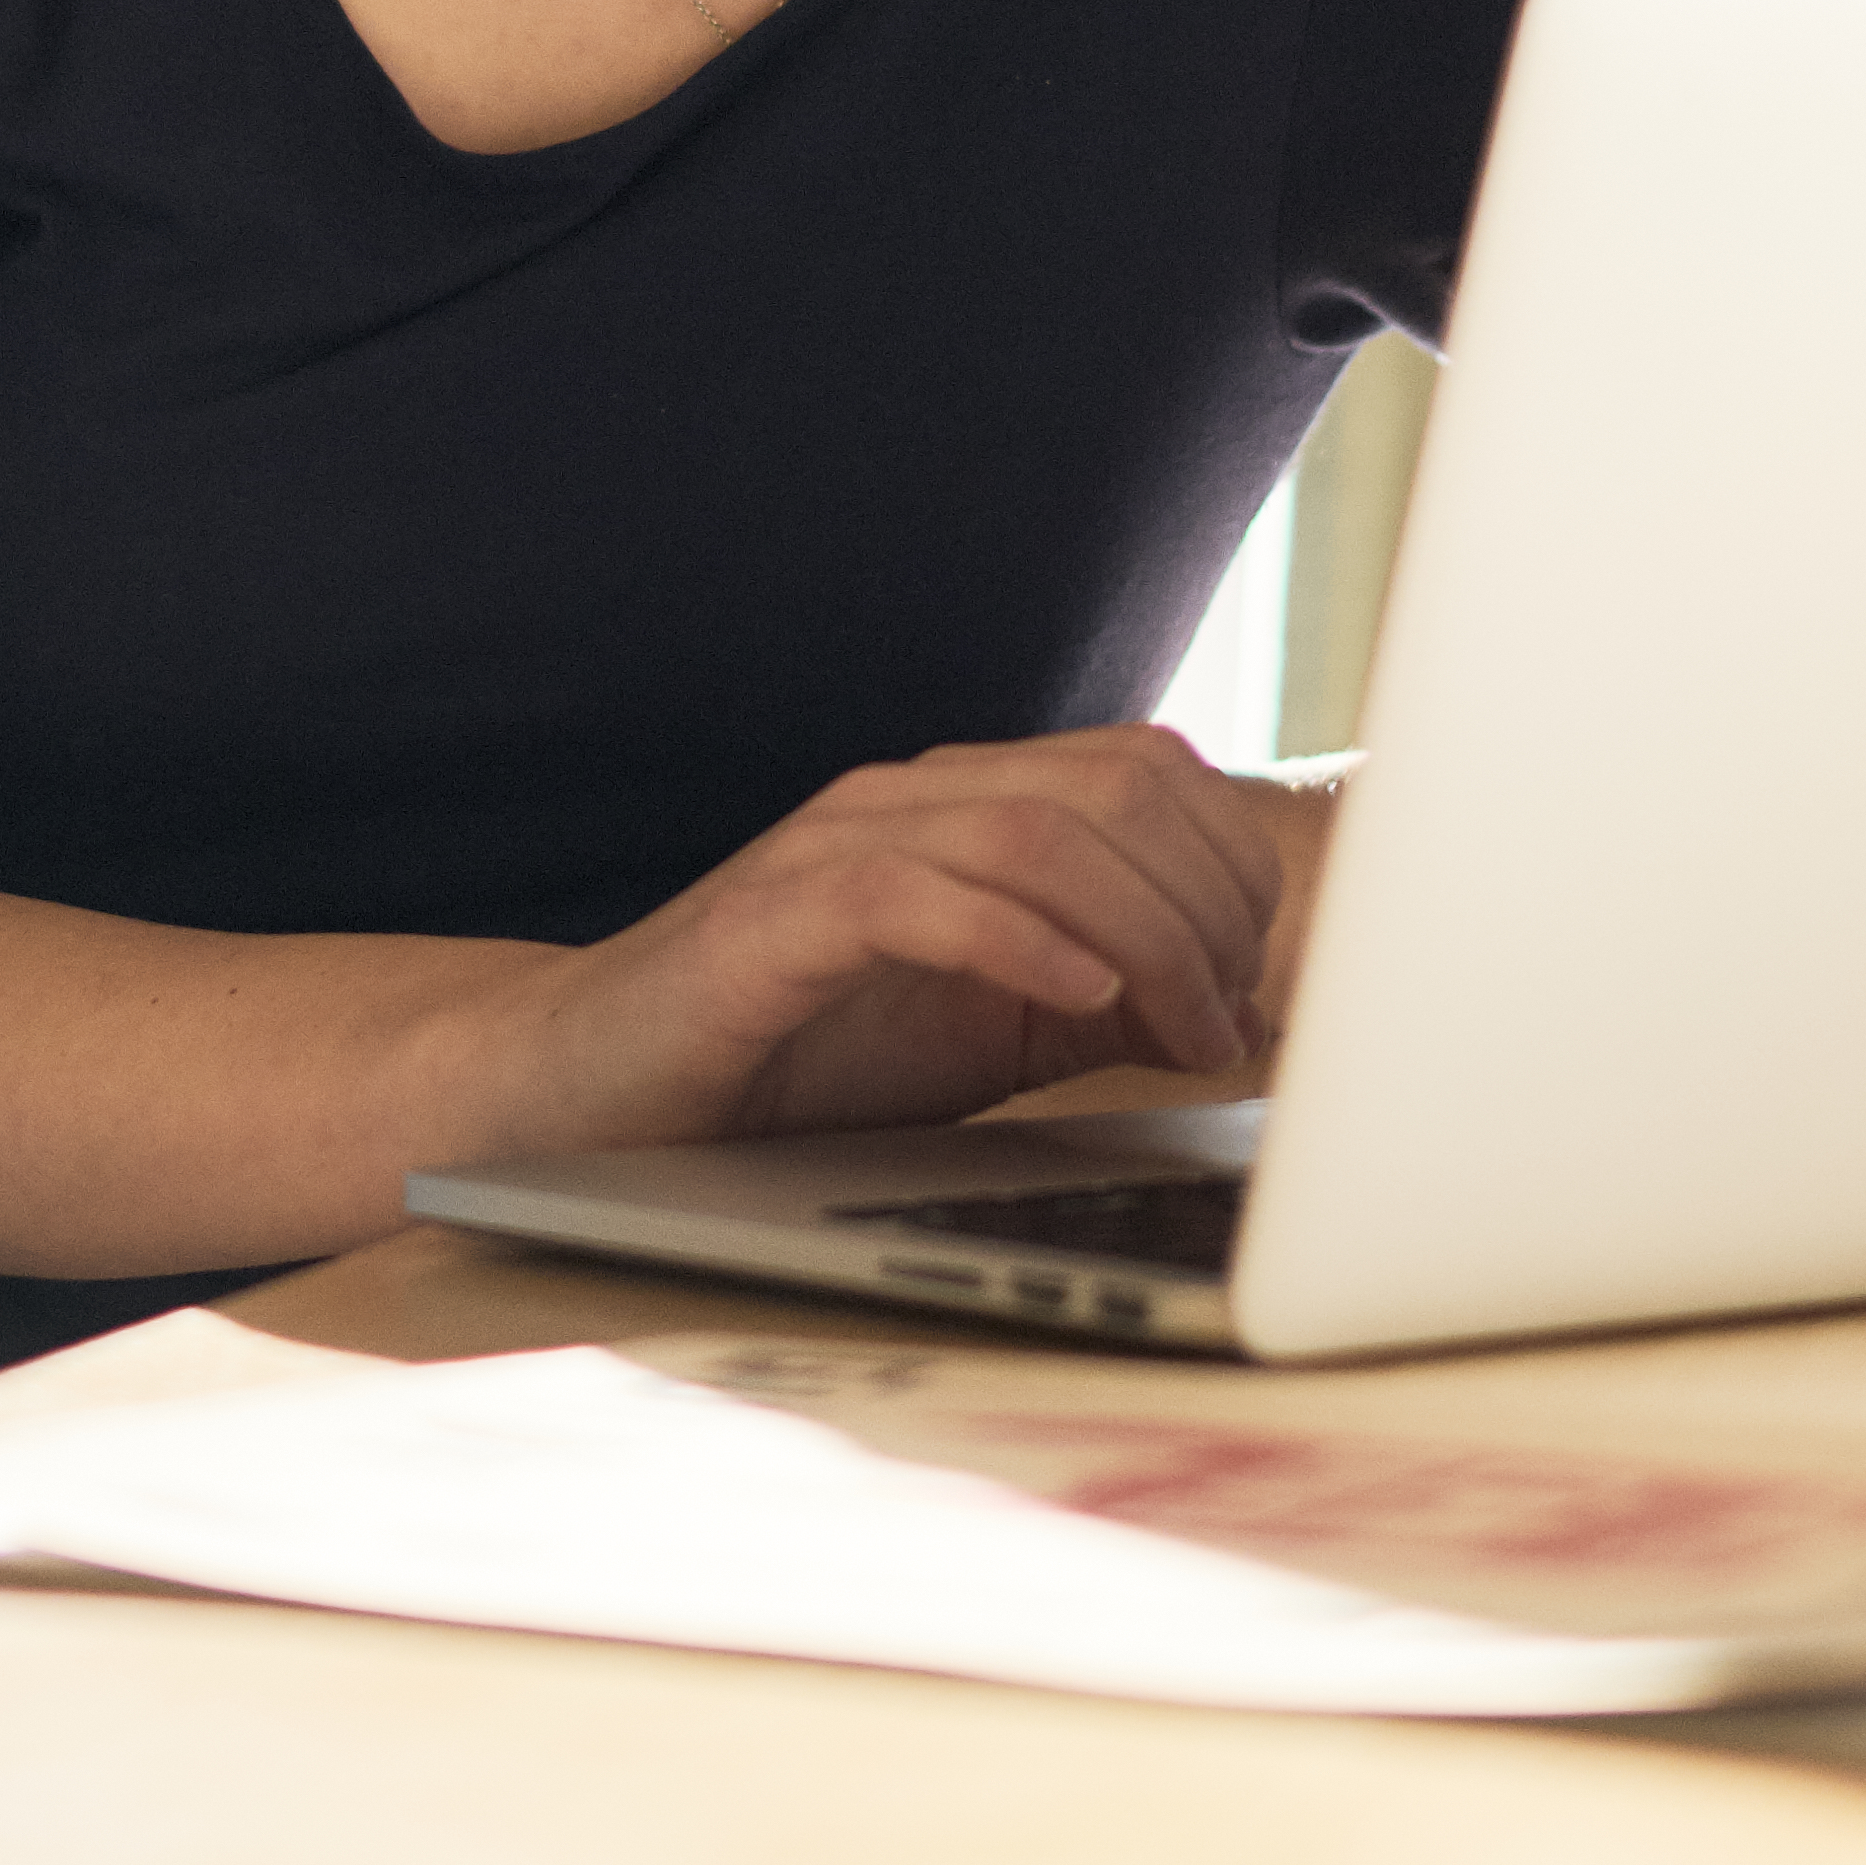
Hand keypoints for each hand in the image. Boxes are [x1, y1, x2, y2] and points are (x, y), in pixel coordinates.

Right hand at [498, 725, 1330, 1157]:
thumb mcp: (998, 1028)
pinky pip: (916, 895)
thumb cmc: (802, 1058)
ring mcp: (838, 848)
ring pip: (1034, 831)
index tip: (1266, 991)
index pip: (1148, 776)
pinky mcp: (773, 919)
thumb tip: (1257, 1006)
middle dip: (1206, 906)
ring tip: (1181, 1026)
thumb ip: (1107, 992)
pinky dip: (1018, 940)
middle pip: (1114, 793)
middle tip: (1232, 1023)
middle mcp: (911, 802)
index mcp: (971, 809)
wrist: (599, 1089)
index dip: (1235, 870)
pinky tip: (1078, 996)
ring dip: (1141, 932)